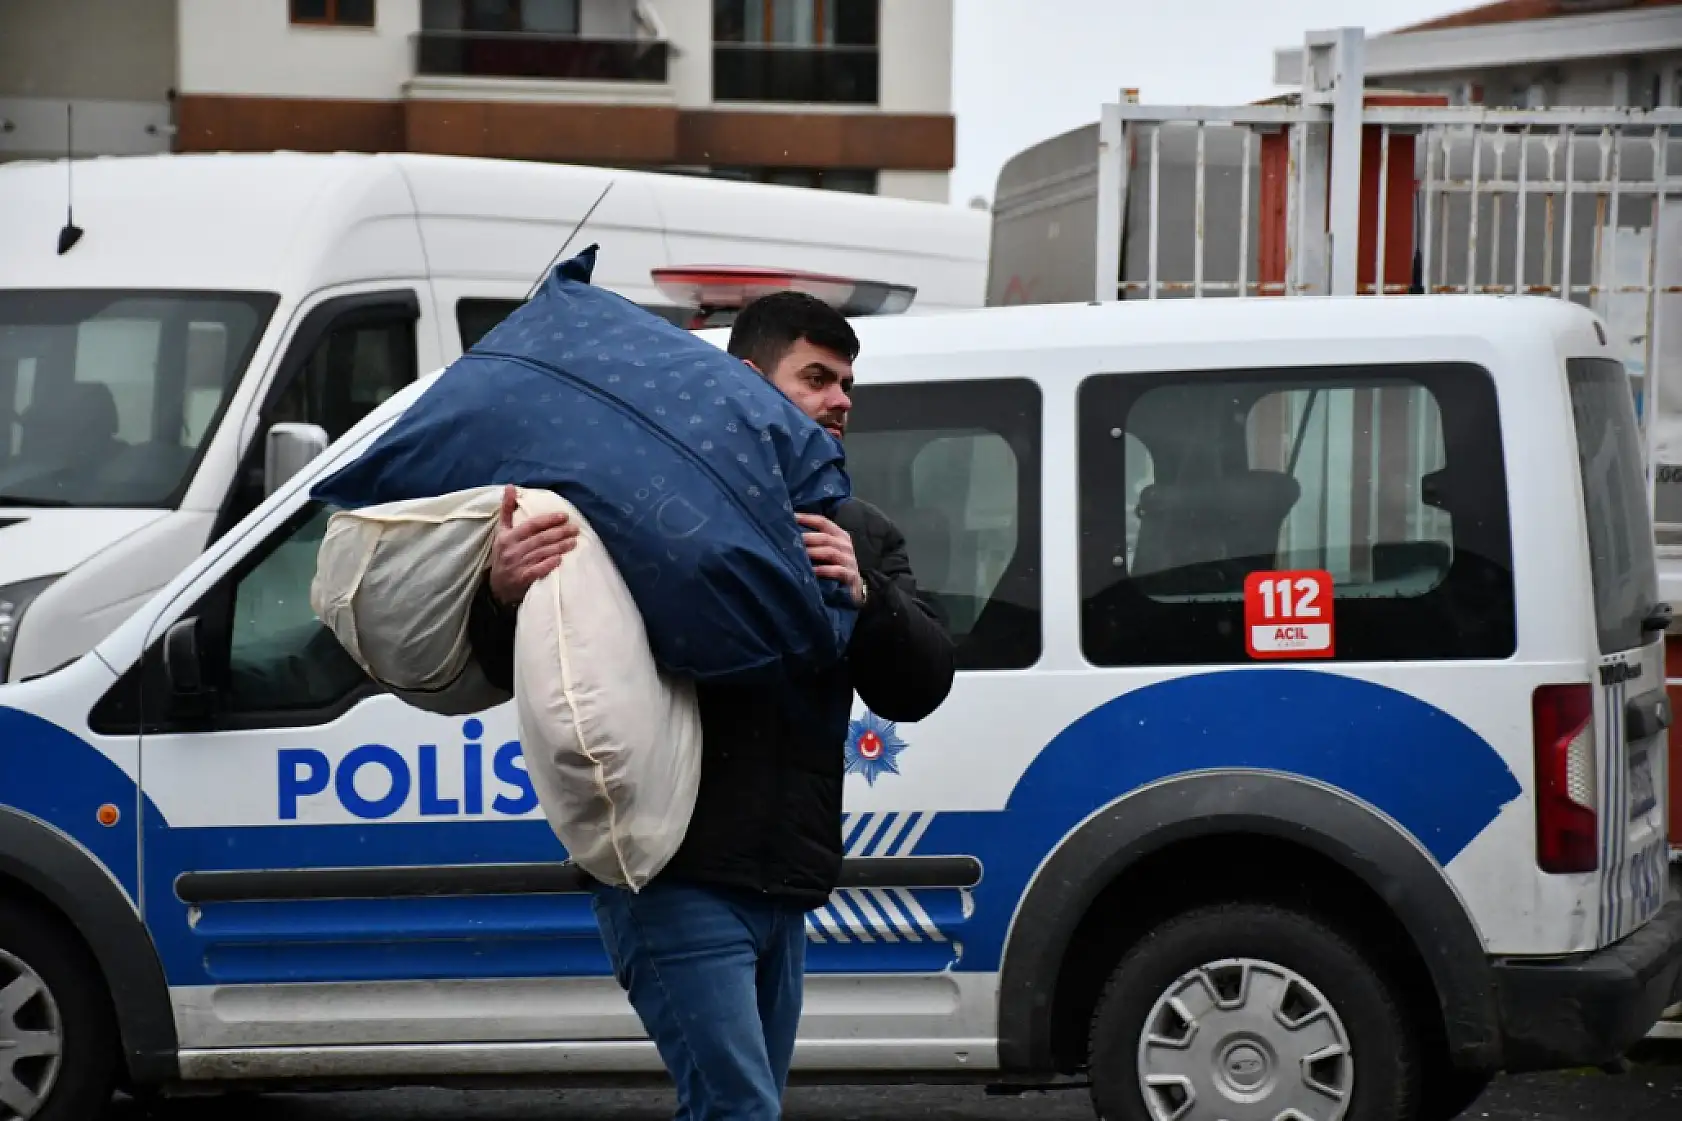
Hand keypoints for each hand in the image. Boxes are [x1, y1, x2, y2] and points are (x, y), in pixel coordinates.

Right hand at [489, 484, 579, 608]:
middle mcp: (512, 550)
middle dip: (560, 532)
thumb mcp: (502, 531)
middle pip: (540, 538)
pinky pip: (538, 570)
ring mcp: (518, 565)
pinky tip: (560, 559)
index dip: (548, 520)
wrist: (497, 586)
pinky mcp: (523, 579)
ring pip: (542, 553)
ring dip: (560, 547)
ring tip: (574, 541)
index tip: (564, 516)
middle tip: (575, 528)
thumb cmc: (503, 554)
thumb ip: (507, 510)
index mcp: (508, 537)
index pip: (531, 525)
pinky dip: (549, 564)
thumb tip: (510, 487)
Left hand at [798, 513, 863, 606]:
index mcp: (839, 535)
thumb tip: (789, 532)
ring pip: (830, 552)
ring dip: (813, 552)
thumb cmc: (835, 567)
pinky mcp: (851, 576)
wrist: (853, 589)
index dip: (806, 519)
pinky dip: (823, 570)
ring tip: (798, 554)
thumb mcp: (826, 551)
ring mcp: (849, 561)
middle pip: (825, 537)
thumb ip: (814, 541)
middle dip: (807, 538)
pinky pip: (837, 571)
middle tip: (789, 539)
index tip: (790, 518)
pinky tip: (812, 571)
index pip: (823, 522)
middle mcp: (845, 545)